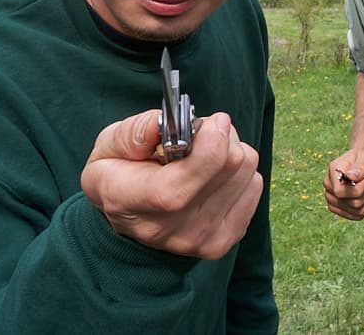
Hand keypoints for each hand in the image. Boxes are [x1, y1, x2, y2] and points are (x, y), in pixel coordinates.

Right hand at [80, 110, 262, 259]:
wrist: (127, 216)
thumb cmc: (118, 172)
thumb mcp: (109, 145)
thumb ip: (136, 132)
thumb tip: (167, 123)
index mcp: (128, 202)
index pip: (178, 189)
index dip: (209, 148)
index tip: (212, 122)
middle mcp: (164, 229)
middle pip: (227, 167)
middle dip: (220, 135)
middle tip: (200, 134)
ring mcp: (197, 239)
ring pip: (246, 170)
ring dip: (231, 151)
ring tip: (204, 155)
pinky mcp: (223, 241)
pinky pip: (254, 185)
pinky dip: (239, 171)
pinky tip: (214, 175)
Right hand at [323, 147, 363, 220]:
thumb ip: (360, 168)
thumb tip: (349, 176)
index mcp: (333, 170)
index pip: (339, 192)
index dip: (358, 190)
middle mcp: (329, 185)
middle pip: (349, 203)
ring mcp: (332, 198)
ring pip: (355, 211)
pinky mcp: (340, 208)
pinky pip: (357, 216)